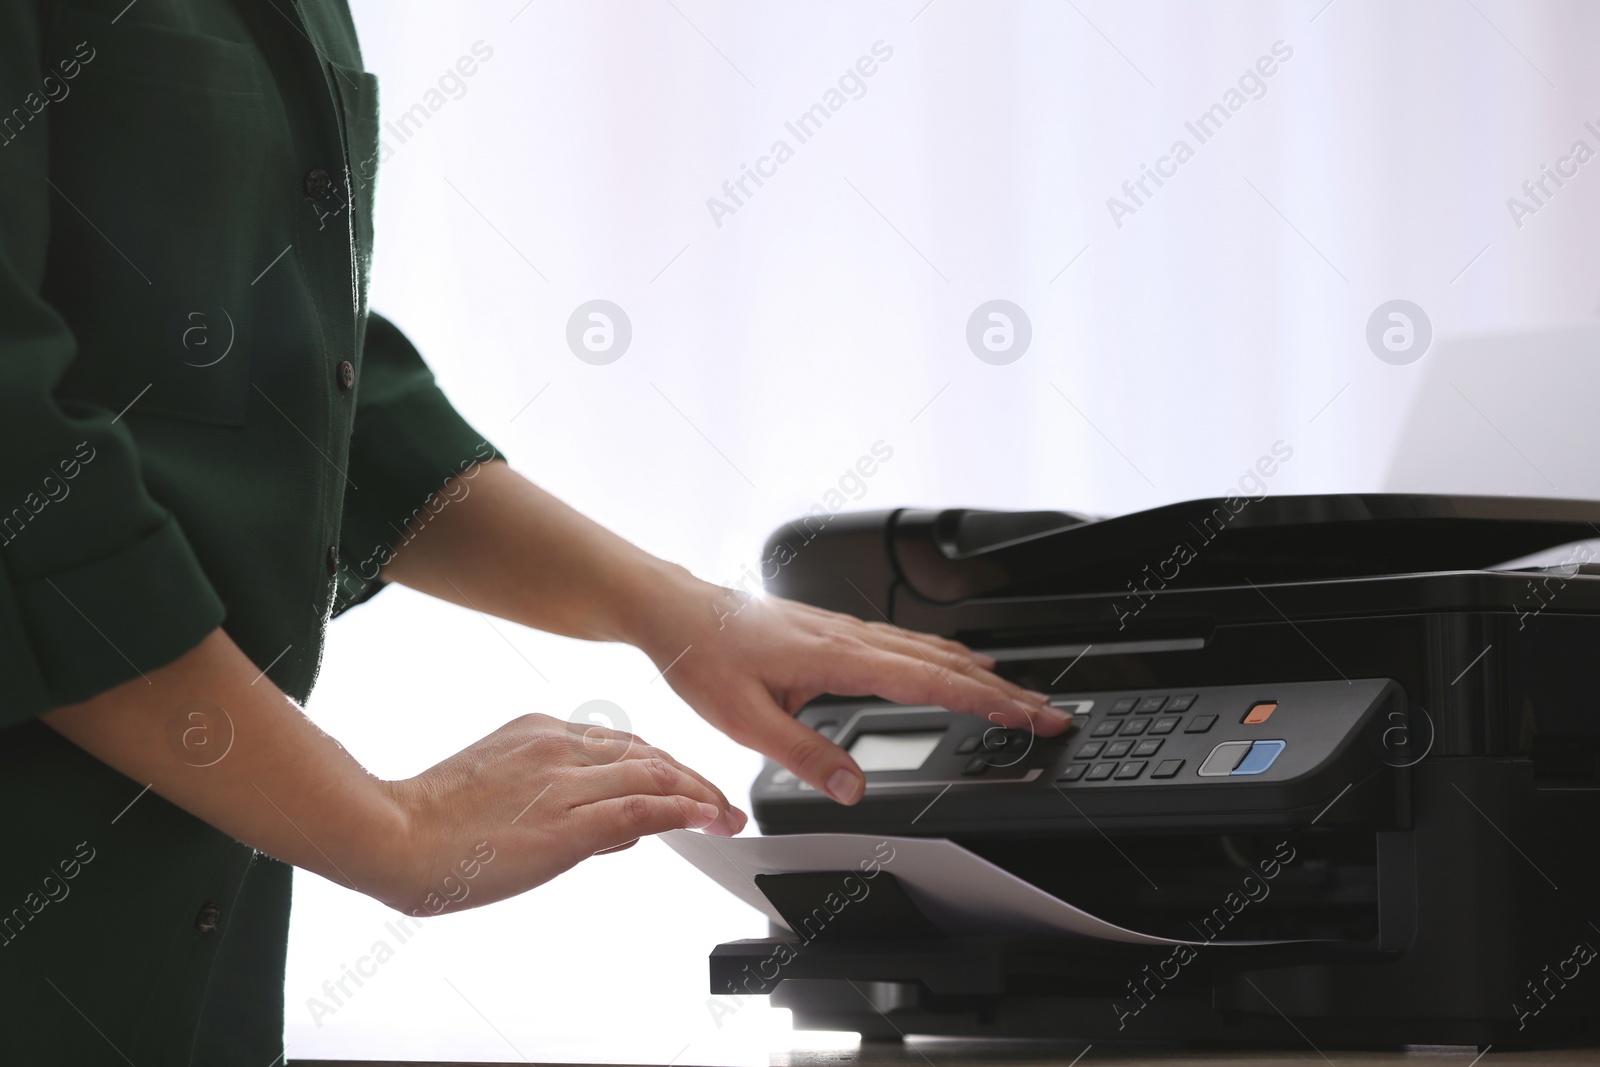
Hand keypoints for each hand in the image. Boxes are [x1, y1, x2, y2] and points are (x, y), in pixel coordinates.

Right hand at [378, 713, 745, 914]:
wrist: (389, 836)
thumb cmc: (430, 824)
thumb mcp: (504, 793)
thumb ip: (564, 802)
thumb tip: (621, 827)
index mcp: (539, 732)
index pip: (622, 745)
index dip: (664, 765)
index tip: (688, 783)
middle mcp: (557, 746)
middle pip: (647, 754)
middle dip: (692, 778)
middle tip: (722, 803)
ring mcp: (562, 781)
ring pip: (652, 774)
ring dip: (699, 795)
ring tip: (727, 815)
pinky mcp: (565, 821)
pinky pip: (639, 806)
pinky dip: (681, 810)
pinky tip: (707, 819)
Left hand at [632, 574, 1072, 804]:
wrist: (678, 610)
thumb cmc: (704, 657)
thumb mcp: (747, 721)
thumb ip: (805, 756)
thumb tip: (854, 789)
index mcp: (841, 658)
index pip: (935, 681)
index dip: (991, 702)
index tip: (1032, 716)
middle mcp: (853, 637)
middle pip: (949, 663)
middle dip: (1006, 690)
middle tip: (1050, 713)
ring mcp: (847, 631)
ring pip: (932, 649)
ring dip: (982, 673)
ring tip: (1020, 695)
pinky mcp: (837, 632)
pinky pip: (909, 642)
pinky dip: (948, 657)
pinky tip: (955, 663)